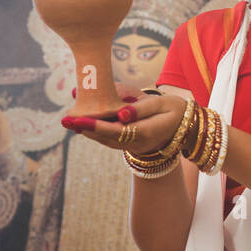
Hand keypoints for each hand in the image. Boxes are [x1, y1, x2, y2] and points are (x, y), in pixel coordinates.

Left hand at [63, 89, 188, 154]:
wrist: (185, 126)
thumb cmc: (174, 110)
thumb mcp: (162, 104)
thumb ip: (140, 108)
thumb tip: (121, 113)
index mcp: (147, 132)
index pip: (117, 130)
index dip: (97, 125)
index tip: (79, 119)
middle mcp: (138, 143)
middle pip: (107, 138)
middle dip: (85, 129)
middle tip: (65, 119)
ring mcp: (134, 146)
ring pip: (106, 141)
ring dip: (87, 132)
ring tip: (68, 121)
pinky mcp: (130, 144)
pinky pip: (110, 139)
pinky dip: (95, 132)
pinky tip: (82, 124)